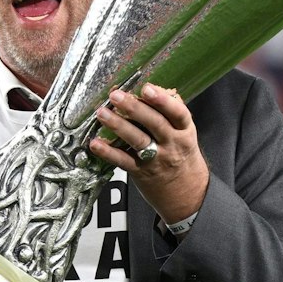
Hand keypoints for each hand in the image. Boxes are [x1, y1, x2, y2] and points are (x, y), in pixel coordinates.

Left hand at [89, 83, 208, 223]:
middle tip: (116, 96)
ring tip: (102, 113)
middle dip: (134, 108)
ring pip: (138, 140)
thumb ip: (170, 114)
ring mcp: (156, 159)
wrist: (187, 192)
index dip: (162, 101)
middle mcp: (172, 144)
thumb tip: (155, 89)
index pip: (177, 113)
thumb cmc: (182, 155)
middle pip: (154, 124)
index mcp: (184, 131)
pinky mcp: (141, 172)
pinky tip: (95, 144)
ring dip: (118, 125)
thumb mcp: (184, 133)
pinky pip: (123, 161)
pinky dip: (108, 153)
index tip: (147, 89)